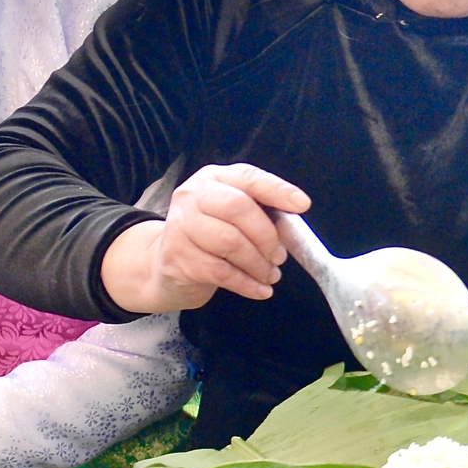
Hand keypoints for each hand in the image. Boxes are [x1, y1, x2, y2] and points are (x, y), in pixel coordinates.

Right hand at [101, 164, 312, 312]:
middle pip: (238, 208)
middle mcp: (192, 196)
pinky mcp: (177, 258)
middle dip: (266, 235)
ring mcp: (180, 226)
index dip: (277, 190)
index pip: (248, 178)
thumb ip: (260, 212)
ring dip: (258, 263)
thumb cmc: (211, 236)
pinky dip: (247, 283)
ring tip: (270, 274)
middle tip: (279, 257)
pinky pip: (221, 271)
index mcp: (214, 178)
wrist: (165, 266)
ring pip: (230, 242)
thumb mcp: (234, 216)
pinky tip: (260, 290)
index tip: (302, 205)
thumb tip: (292, 221)